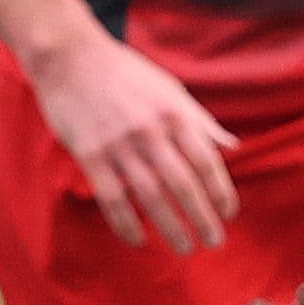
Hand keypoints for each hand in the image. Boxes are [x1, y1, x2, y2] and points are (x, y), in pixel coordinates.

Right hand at [20, 28, 239, 251]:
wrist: (69, 56)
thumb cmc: (125, 73)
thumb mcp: (170, 89)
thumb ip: (201, 122)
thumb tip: (234, 147)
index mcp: (174, 114)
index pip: (207, 162)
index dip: (221, 192)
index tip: (229, 213)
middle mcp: (150, 131)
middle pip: (183, 185)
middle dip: (202, 218)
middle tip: (214, 241)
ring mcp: (118, 144)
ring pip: (150, 196)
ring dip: (170, 227)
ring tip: (184, 248)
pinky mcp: (89, 154)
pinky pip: (111, 198)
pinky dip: (125, 223)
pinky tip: (138, 240)